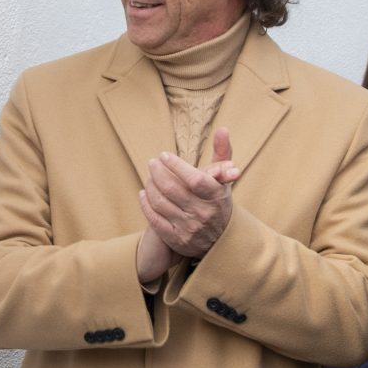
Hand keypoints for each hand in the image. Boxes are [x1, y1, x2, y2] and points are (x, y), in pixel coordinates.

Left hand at [138, 126, 240, 277]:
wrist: (221, 239)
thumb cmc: (218, 201)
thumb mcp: (224, 179)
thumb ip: (222, 153)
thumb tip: (222, 128)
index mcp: (216, 196)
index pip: (195, 179)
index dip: (176, 166)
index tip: (164, 155)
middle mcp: (203, 213)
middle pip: (172, 189)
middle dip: (157, 172)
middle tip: (152, 162)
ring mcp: (189, 228)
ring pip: (160, 203)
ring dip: (150, 186)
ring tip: (149, 175)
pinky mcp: (177, 239)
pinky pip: (154, 220)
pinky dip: (145, 204)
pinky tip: (143, 193)